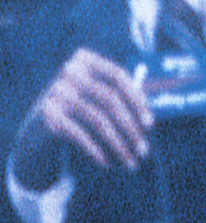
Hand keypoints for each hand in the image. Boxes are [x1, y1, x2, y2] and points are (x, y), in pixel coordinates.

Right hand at [12, 47, 149, 180]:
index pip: (118, 77)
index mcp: (85, 60)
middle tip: (143, 152)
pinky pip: (79, 133)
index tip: (150, 125)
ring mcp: (56, 92)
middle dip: (131, 129)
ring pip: (98, 120)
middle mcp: (69, 72)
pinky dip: (95, 149)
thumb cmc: (79, 106)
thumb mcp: (97, 95)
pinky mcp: (47, 114)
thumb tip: (148, 122)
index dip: (137, 100)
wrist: (37, 123)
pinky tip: (107, 162)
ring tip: (130, 162)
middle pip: (110, 100)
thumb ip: (123, 98)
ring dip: (118, 144)